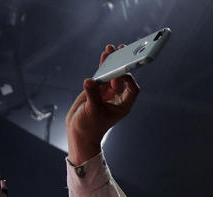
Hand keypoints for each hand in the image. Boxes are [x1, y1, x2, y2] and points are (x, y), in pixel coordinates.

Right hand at [65, 45, 140, 164]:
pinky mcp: (97, 89)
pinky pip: (101, 74)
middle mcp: (118, 98)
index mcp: (123, 105)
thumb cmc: (90, 126)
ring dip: (111, 61)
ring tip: (111, 48)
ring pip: (111, 74)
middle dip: (122, 65)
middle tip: (123, 51)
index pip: (132, 89)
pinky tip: (104, 54)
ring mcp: (108, 92)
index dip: (129, 79)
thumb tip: (89, 81)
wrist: (79, 131)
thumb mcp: (92, 111)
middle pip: (122, 78)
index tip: (121, 71)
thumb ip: (92, 95)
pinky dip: (102, 65)